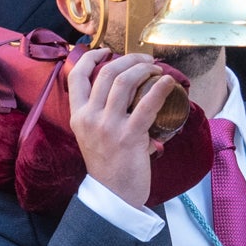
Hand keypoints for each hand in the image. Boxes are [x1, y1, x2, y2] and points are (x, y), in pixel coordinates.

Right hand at [67, 48, 178, 209]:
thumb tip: (125, 90)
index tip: (106, 50)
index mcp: (77, 116)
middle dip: (128, 59)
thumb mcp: (91, 135)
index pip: (76, 76)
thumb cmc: (107, 164)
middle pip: (106, 73)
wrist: (113, 195)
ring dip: (143, 69)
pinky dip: (159, 89)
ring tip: (156, 69)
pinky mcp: (129, 136)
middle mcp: (89, 117)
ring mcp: (108, 126)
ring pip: (123, 82)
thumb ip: (99, 113)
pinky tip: (169, 82)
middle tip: (144, 59)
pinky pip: (146, 105)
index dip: (90, 57)